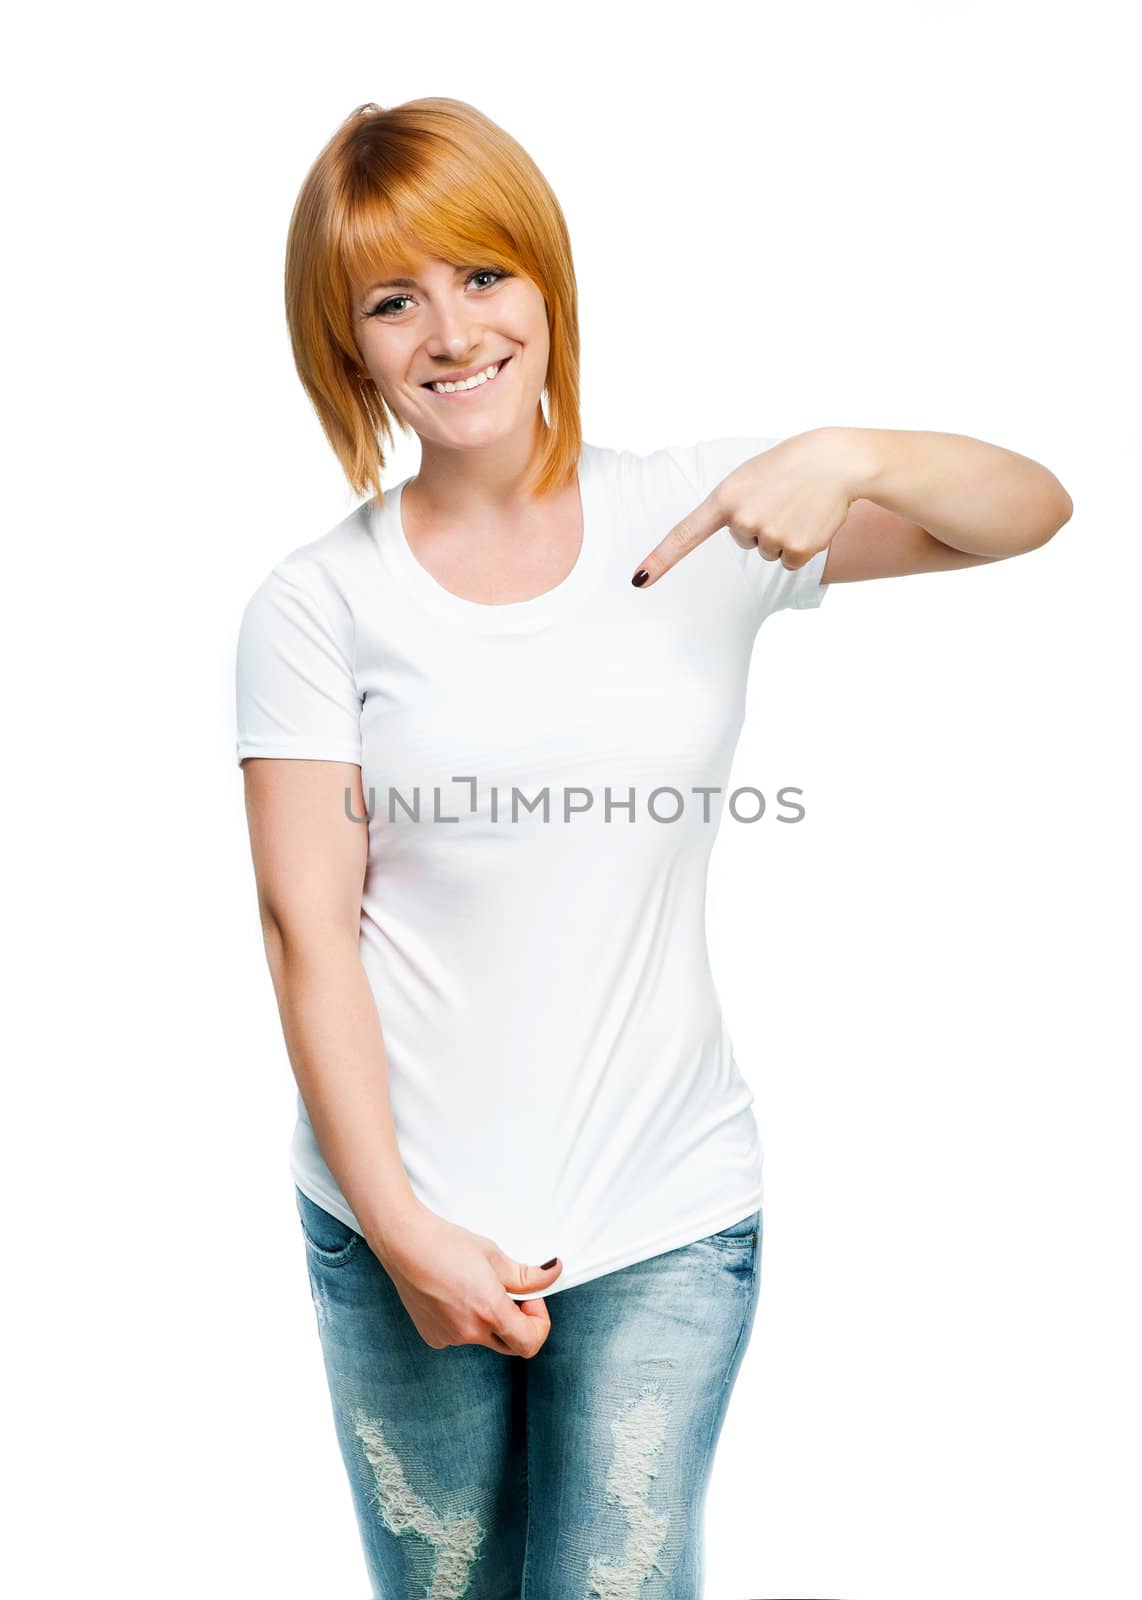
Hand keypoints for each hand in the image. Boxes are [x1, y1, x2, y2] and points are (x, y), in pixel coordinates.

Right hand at [372, 1201, 563, 1356]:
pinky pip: (460, 1336)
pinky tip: (452, 1294)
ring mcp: (449, 1338)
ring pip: (484, 1338)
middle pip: (511, 1344)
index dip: (539, 1321)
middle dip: (519, 1323)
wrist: (403, 1243)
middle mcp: (470, 1332)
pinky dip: (465, 1321)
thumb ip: (527, 1275)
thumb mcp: (494, 1255)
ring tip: (474, 1285)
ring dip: (490, 1319)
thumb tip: (554, 1273)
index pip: (531, 1342)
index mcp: (489, 1311)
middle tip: (510, 1293)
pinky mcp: (432, 1337)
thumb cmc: (448, 1243)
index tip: (530, 1298)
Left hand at [631, 428, 861, 588]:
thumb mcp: (750, 476)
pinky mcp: (796, 550)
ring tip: (798, 505)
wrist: (837, 461)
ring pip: (767, 552)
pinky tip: (810, 520)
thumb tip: (738, 533)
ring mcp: (769, 536)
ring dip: (783, 533)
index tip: (639, 579)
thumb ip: (733, 504)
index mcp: (725, 497)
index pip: (685, 535)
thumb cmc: (792, 465)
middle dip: (761, 524)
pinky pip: (788, 562)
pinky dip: (801, 546)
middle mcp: (742, 520)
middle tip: (781, 498)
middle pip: (743, 542)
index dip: (661, 559)